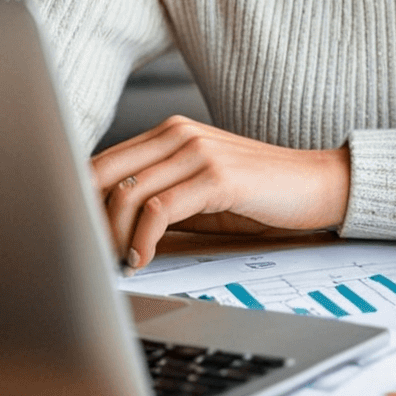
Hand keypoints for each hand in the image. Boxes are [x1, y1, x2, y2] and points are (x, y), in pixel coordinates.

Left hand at [90, 115, 350, 269]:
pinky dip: (142, 241)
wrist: (317, 185)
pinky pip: (159, 210)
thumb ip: (159, 197)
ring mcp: (198, 151)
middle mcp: (179, 133)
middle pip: (102, 174)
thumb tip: (106, 227)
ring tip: (122, 263)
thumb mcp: (199, 192)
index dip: (80, 202)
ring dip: (113, 238)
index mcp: (170, 132)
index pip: (102, 162)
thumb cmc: (258, 195)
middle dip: (88, 220)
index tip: (78, 238)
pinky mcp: (217, 176)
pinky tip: (144, 260)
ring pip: (126, 194)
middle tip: (90, 256)